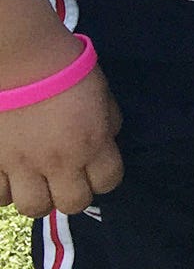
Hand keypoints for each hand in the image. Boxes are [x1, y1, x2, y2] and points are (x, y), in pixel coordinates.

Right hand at [0, 38, 121, 219]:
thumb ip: (107, 125)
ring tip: (37, 180)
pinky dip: (6, 191)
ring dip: (39, 196)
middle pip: (72, 204)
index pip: (109, 182)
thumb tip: (104, 142)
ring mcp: (22, 165)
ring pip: (33, 207)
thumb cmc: (68, 70)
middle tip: (66, 178)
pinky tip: (11, 176)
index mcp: (92, 143)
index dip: (104, 177)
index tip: (96, 169)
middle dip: (73, 194)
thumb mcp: (103, 96)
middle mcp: (59, 161)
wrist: (24, 60)